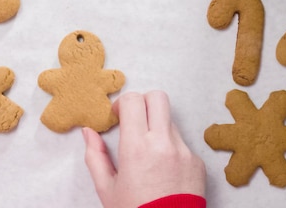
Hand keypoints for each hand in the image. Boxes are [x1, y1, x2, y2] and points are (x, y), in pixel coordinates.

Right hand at [83, 91, 205, 207]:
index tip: (118, 117)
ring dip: (157, 127)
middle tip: (135, 120)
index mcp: (136, 147)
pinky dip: (171, 148)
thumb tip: (88, 132)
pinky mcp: (197, 161)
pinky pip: (182, 143)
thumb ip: (95, 155)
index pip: (133, 100)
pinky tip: (163, 170)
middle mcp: (163, 143)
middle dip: (143, 103)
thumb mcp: (106, 188)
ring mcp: (184, 151)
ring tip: (148, 153)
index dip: (122, 104)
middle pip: (158, 97)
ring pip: (170, 120)